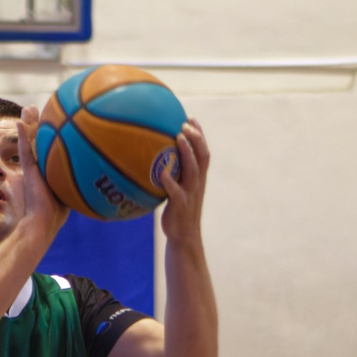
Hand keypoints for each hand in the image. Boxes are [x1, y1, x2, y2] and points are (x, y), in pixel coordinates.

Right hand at [16, 102, 70, 243]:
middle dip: (36, 122)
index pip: (49, 146)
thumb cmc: (59, 213)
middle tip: (34, 107)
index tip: (54, 118)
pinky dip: (21, 136)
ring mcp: (31, 167)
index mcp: (48, 168)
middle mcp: (39, 165)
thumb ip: (83, 180)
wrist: (44, 221)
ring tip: (26, 108)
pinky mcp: (27, 170)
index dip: (50, 132)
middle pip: (37, 139)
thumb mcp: (75, 191)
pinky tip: (18, 122)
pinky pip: (24, 149)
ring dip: (27, 124)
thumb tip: (104, 175)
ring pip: (28, 140)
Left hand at [157, 118, 208, 242]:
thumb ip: (172, 176)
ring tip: (179, 137)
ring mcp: (190, 194)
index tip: (191, 118)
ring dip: (187, 152)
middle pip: (202, 156)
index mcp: (198, 179)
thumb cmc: (177, 213)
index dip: (199, 135)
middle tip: (186, 124)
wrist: (183, 237)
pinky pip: (176, 191)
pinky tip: (162, 172)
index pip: (203, 153)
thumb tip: (154, 161)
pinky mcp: (181, 205)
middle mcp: (197, 184)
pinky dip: (170, 181)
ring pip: (193, 169)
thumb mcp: (177, 192)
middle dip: (197, 138)